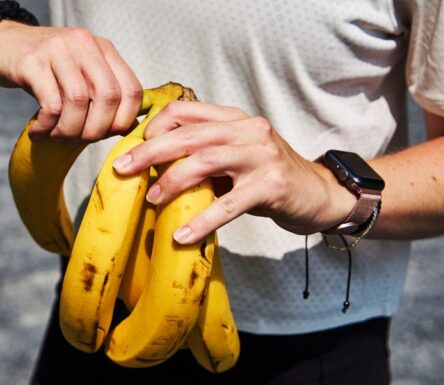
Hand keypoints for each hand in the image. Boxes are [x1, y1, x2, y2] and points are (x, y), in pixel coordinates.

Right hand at [0, 22, 142, 141]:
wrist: (2, 43)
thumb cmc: (46, 68)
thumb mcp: (80, 74)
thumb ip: (103, 94)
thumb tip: (128, 127)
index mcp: (103, 48)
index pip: (131, 90)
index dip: (123, 121)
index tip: (105, 135)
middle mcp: (84, 44)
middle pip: (108, 97)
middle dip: (95, 131)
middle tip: (78, 141)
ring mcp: (58, 50)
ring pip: (78, 102)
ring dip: (69, 131)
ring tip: (56, 137)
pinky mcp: (32, 62)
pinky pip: (50, 105)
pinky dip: (47, 127)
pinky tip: (38, 131)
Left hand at [112, 101, 356, 243]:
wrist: (321, 195)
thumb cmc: (267, 179)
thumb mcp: (234, 158)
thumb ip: (201, 155)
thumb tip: (151, 168)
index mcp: (234, 119)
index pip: (185, 110)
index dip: (155, 127)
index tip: (134, 149)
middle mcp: (248, 130)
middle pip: (189, 134)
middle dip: (150, 151)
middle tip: (122, 170)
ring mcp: (262, 155)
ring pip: (205, 161)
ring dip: (172, 181)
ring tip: (152, 199)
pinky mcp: (272, 185)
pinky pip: (229, 204)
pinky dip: (202, 221)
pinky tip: (181, 236)